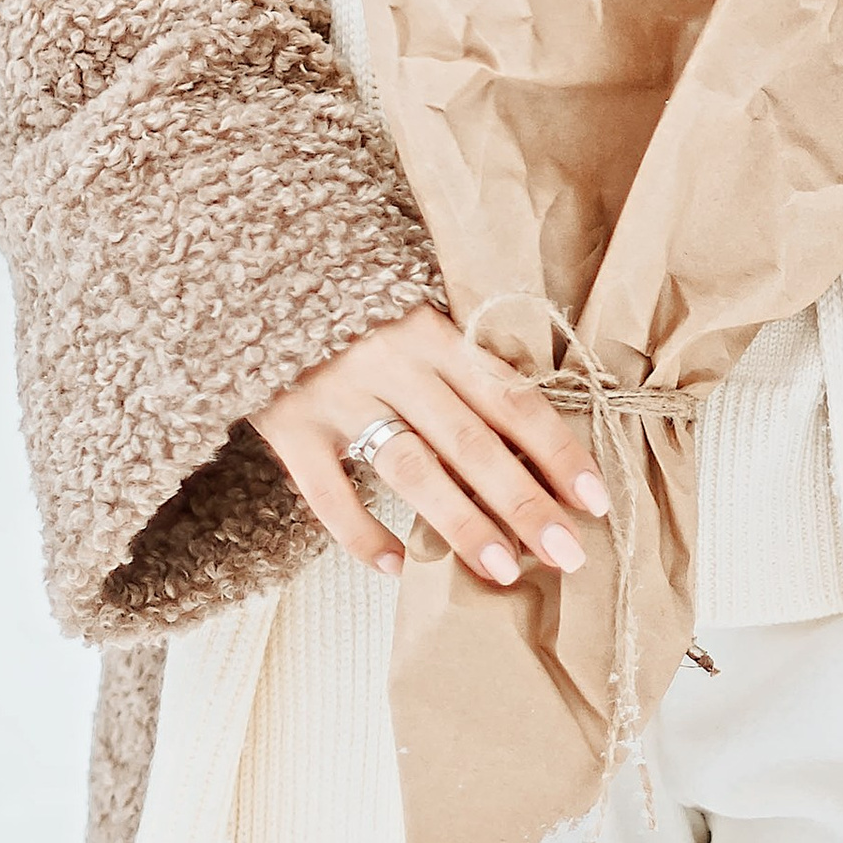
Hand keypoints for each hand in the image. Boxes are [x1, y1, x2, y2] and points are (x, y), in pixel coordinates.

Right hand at [254, 303, 609, 586]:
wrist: (247, 270)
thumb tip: (525, 446)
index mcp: (433, 333)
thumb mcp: (408, 317)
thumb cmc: (347, 304)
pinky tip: (398, 567)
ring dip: (461, 524)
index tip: (595, 499)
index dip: (557, 450)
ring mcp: (338, 394)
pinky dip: (363, 533)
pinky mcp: (289, 424)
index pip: (510, 399)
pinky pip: (329, 492)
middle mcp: (392, 363)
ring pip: (411, 469)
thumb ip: (457, 369)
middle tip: (567, 553)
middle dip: (524, 502)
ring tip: (502, 571)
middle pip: (472, 442)